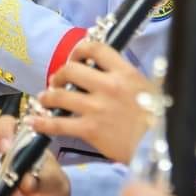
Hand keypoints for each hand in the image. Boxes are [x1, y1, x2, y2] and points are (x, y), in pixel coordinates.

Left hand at [31, 41, 151, 163]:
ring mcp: (97, 108)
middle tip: (58, 80)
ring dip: (48, 95)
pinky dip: (43, 123)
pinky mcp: (90, 130)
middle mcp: (108, 86)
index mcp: (124, 72)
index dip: (80, 50)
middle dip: (60, 73)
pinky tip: (34, 122)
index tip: (75, 57)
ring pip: (60, 95)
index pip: (95, 49)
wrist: (161, 147)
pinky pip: (59, 124)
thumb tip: (114, 70)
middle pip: (72, 69)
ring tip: (45, 98)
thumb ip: (128, 77)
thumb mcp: (150, 87)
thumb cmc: (160, 118)